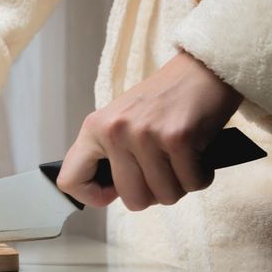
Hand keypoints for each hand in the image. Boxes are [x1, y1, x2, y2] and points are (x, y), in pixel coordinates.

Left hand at [57, 52, 242, 209]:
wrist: (201, 71)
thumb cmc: (161, 102)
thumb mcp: (120, 121)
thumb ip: (108, 155)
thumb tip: (104, 192)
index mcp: (94, 128)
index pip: (70, 180)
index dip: (93, 196)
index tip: (112, 190)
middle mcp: (114, 131)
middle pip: (131, 200)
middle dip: (152, 194)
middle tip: (161, 171)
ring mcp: (145, 134)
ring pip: (164, 196)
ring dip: (179, 185)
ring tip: (179, 159)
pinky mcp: (178, 138)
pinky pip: (192, 184)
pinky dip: (201, 176)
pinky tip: (198, 155)